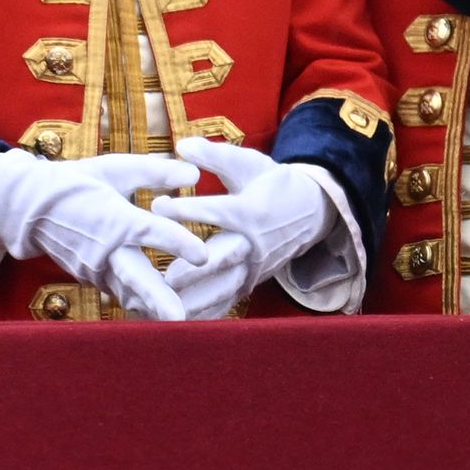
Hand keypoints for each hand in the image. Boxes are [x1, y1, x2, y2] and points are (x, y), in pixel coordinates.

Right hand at [0, 149, 206, 320]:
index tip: (203, 255)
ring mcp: (97, 270)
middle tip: (179, 319)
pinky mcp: (95, 281)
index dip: (176, 242)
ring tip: (184, 328)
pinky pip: (123, 295)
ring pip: (130, 294)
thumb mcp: (115, 169)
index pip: (148, 231)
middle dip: (158, 299)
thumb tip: (195, 173)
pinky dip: (143, 307)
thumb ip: (155, 172)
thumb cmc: (78, 183)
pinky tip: (166, 318)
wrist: (31, 208)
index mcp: (112, 217)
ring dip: (154, 310)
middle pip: (135, 277)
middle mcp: (105, 249)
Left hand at [150, 138, 337, 317]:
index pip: (216, 210)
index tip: (157, 206)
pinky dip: (206, 314)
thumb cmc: (273, 183)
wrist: (312, 212)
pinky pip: (228, 303)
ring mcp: (254, 268)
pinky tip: (181, 325)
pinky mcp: (252, 283)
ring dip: (197, 299)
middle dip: (195, 271)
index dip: (187, 209)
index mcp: (250, 211)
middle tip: (164, 278)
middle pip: (222, 259)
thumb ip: (214, 155)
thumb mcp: (248, 162)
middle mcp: (253, 243)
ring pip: (224, 288)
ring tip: (166, 306)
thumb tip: (181, 144)